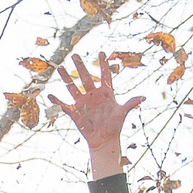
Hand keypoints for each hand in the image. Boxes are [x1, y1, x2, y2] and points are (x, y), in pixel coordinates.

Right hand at [48, 52, 142, 176]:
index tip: (101, 52)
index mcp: (105, 93)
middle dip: (80, 66)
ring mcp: (83, 103)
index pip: (104, 75)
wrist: (104, 140)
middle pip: (85, 77)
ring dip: (66, 78)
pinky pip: (64, 105)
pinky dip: (56, 101)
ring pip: (73, 87)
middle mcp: (93, 95)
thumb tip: (143, 97)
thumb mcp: (122, 113)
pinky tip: (49, 95)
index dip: (103, 64)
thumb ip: (130, 104)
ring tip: (60, 68)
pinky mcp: (75, 112)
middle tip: (75, 55)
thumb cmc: (115, 126)